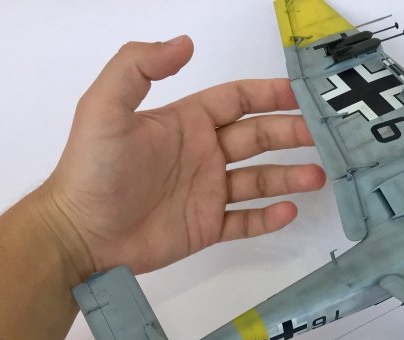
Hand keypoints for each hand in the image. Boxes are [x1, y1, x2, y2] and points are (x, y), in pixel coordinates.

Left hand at [40, 35, 325, 276]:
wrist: (80, 232)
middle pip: (258, 137)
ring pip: (260, 180)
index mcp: (186, 123)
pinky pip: (246, 221)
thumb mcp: (104, 107)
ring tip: (318, 177)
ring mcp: (208, 192)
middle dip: (291, 134)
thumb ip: (139, 67)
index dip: (269, 94)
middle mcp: (203, 154)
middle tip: (322, 137)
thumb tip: (186, 43)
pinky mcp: (207, 227)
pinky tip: (289, 212)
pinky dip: (269, 218)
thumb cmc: (93, 168)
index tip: (301, 95)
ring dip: (290, 177)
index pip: (237, 101)